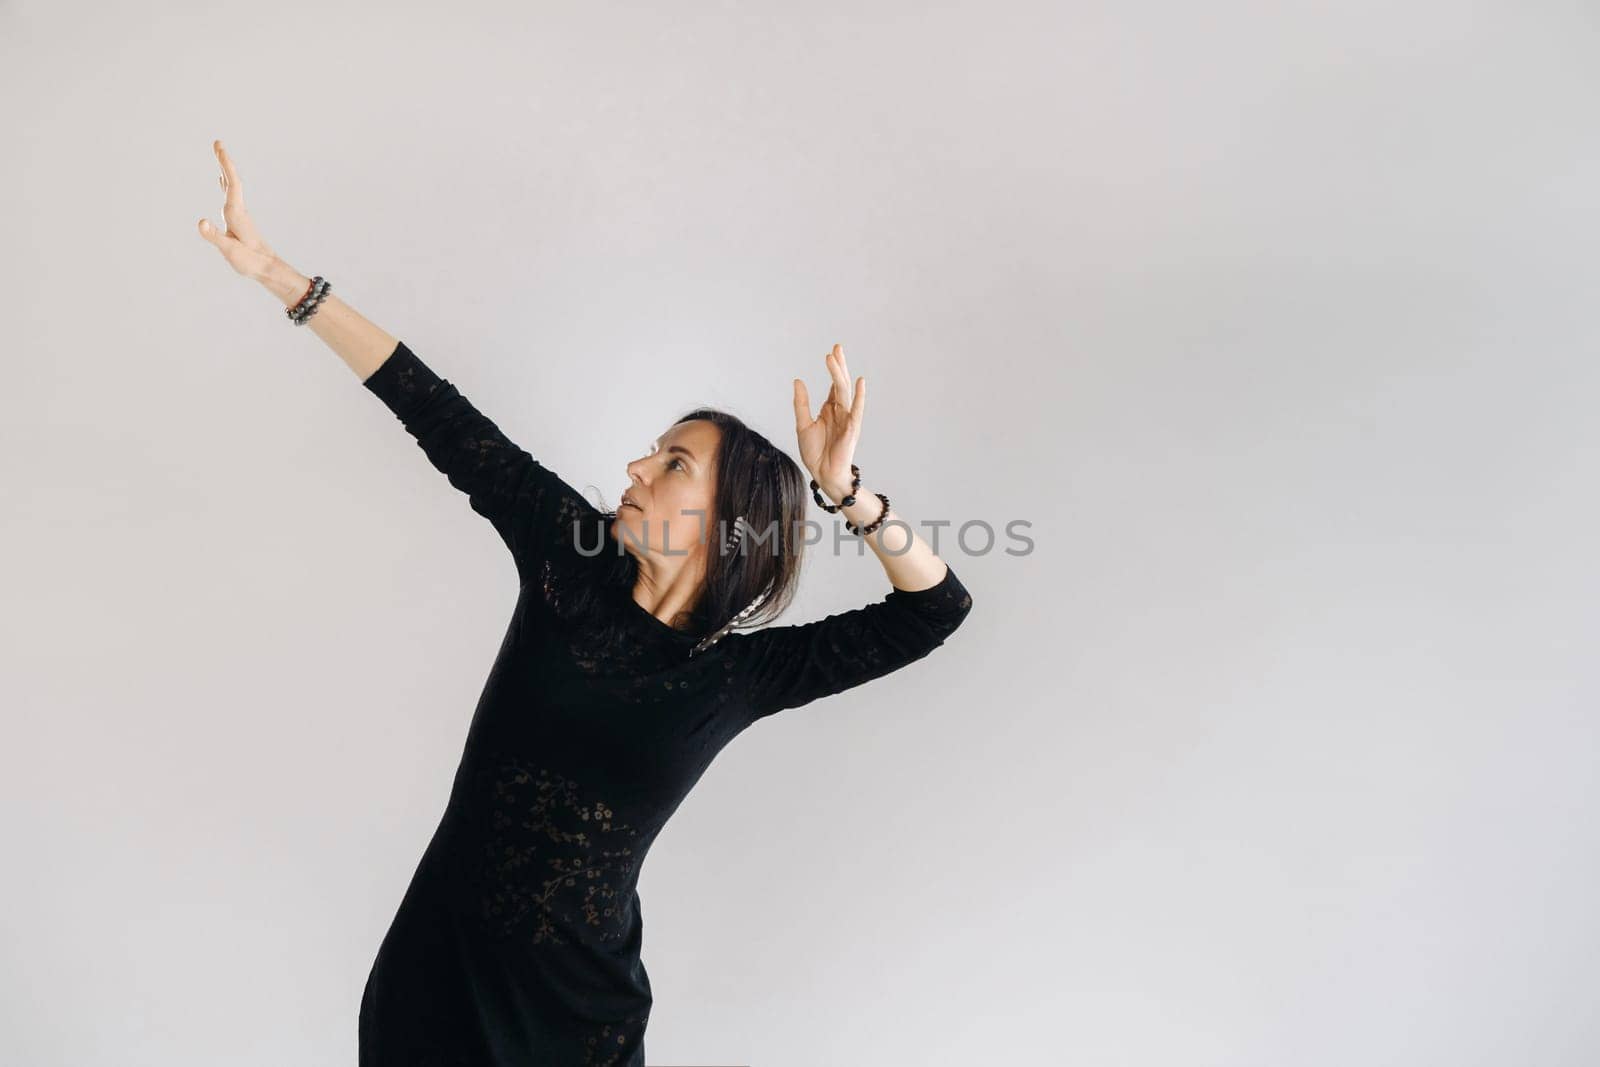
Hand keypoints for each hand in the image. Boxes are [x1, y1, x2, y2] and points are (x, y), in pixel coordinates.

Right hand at [195, 139, 278, 278]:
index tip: (220, 148)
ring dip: (225, 169)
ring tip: (219, 155)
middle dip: (224, 161)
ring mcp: (239, 214)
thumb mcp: (230, 250)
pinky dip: (224, 183)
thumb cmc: (250, 261)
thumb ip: (215, 236)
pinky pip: (230, 195)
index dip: (226, 165)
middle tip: (217, 143)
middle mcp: (239, 210)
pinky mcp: (238, 219)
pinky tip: (221, 180)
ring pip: (231, 186)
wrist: (268, 269)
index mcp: (236, 213)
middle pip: (232, 181)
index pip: (232, 184)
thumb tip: (201, 222)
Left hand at [792, 343, 865, 495]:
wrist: (822, 474)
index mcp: (830, 410)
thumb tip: (798, 380)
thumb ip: (801, 403)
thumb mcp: (802, 424)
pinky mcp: (851, 429)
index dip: (833, 368)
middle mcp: (840, 411)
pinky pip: (855, 410)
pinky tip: (859, 382)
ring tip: (834, 357)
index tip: (832, 352)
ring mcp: (847, 419)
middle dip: (838, 365)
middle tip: (836, 346)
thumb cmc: (815, 453)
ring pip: (844, 392)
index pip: (833, 385)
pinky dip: (859, 396)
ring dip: (839, 374)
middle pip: (840, 384)